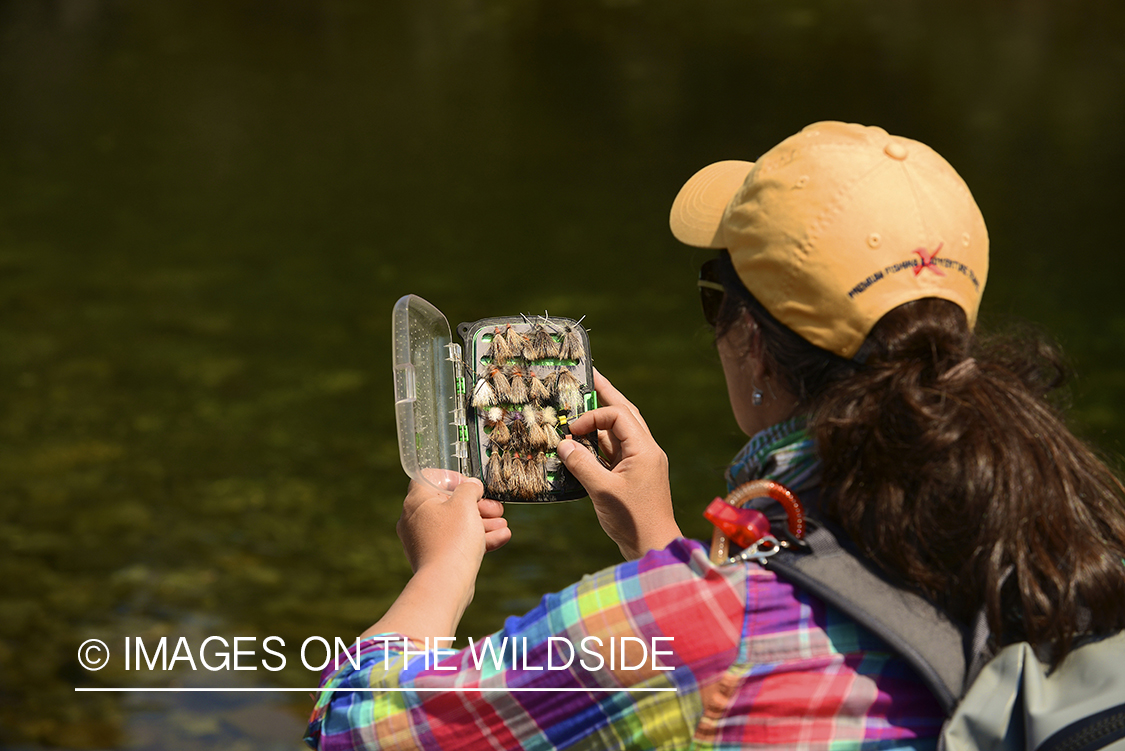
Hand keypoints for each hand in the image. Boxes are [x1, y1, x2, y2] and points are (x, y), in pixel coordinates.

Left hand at [360, 479, 510, 639]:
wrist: (445, 584)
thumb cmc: (452, 539)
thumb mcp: (465, 504)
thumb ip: (469, 488)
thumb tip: (471, 485)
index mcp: (417, 501)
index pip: (429, 479)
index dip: (452, 478)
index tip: (471, 484)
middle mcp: (416, 520)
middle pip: (448, 504)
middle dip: (477, 505)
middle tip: (496, 507)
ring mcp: (425, 541)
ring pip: (456, 525)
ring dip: (481, 523)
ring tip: (503, 524)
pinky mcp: (435, 559)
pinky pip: (457, 543)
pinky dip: (477, 539)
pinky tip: (501, 537)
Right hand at [556, 370, 679, 559]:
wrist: (653, 547)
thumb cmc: (633, 520)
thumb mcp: (603, 491)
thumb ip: (582, 464)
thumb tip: (564, 445)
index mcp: (644, 449)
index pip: (618, 416)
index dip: (594, 416)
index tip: (572, 430)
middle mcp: (645, 451)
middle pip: (624, 414)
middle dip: (606, 396)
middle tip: (589, 376)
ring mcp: (640, 463)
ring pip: (619, 433)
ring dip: (600, 422)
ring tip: (580, 406)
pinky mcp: (633, 476)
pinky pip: (614, 452)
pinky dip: (598, 445)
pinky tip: (581, 443)